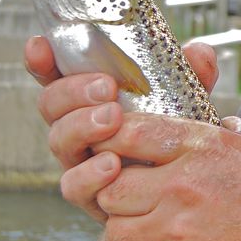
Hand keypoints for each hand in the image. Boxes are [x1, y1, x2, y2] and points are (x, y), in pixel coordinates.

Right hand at [23, 36, 218, 221]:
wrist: (187, 192)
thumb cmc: (177, 137)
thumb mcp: (188, 101)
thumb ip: (193, 76)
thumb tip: (198, 52)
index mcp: (93, 98)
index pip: (58, 75)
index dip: (44, 60)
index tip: (41, 46)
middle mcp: (79, 127)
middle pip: (51, 104)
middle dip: (73, 91)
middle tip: (107, 88)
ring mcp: (81, 160)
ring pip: (59, 140)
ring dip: (82, 126)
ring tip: (113, 119)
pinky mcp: (91, 195)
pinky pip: (74, 185)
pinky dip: (89, 174)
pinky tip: (111, 165)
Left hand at [92, 115, 240, 240]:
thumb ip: (231, 130)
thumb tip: (216, 122)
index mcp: (205, 146)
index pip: (132, 132)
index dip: (112, 138)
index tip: (112, 145)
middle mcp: (185, 184)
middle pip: (111, 185)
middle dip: (116, 190)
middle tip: (132, 193)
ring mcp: (179, 227)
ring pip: (117, 228)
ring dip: (129, 226)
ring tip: (153, 224)